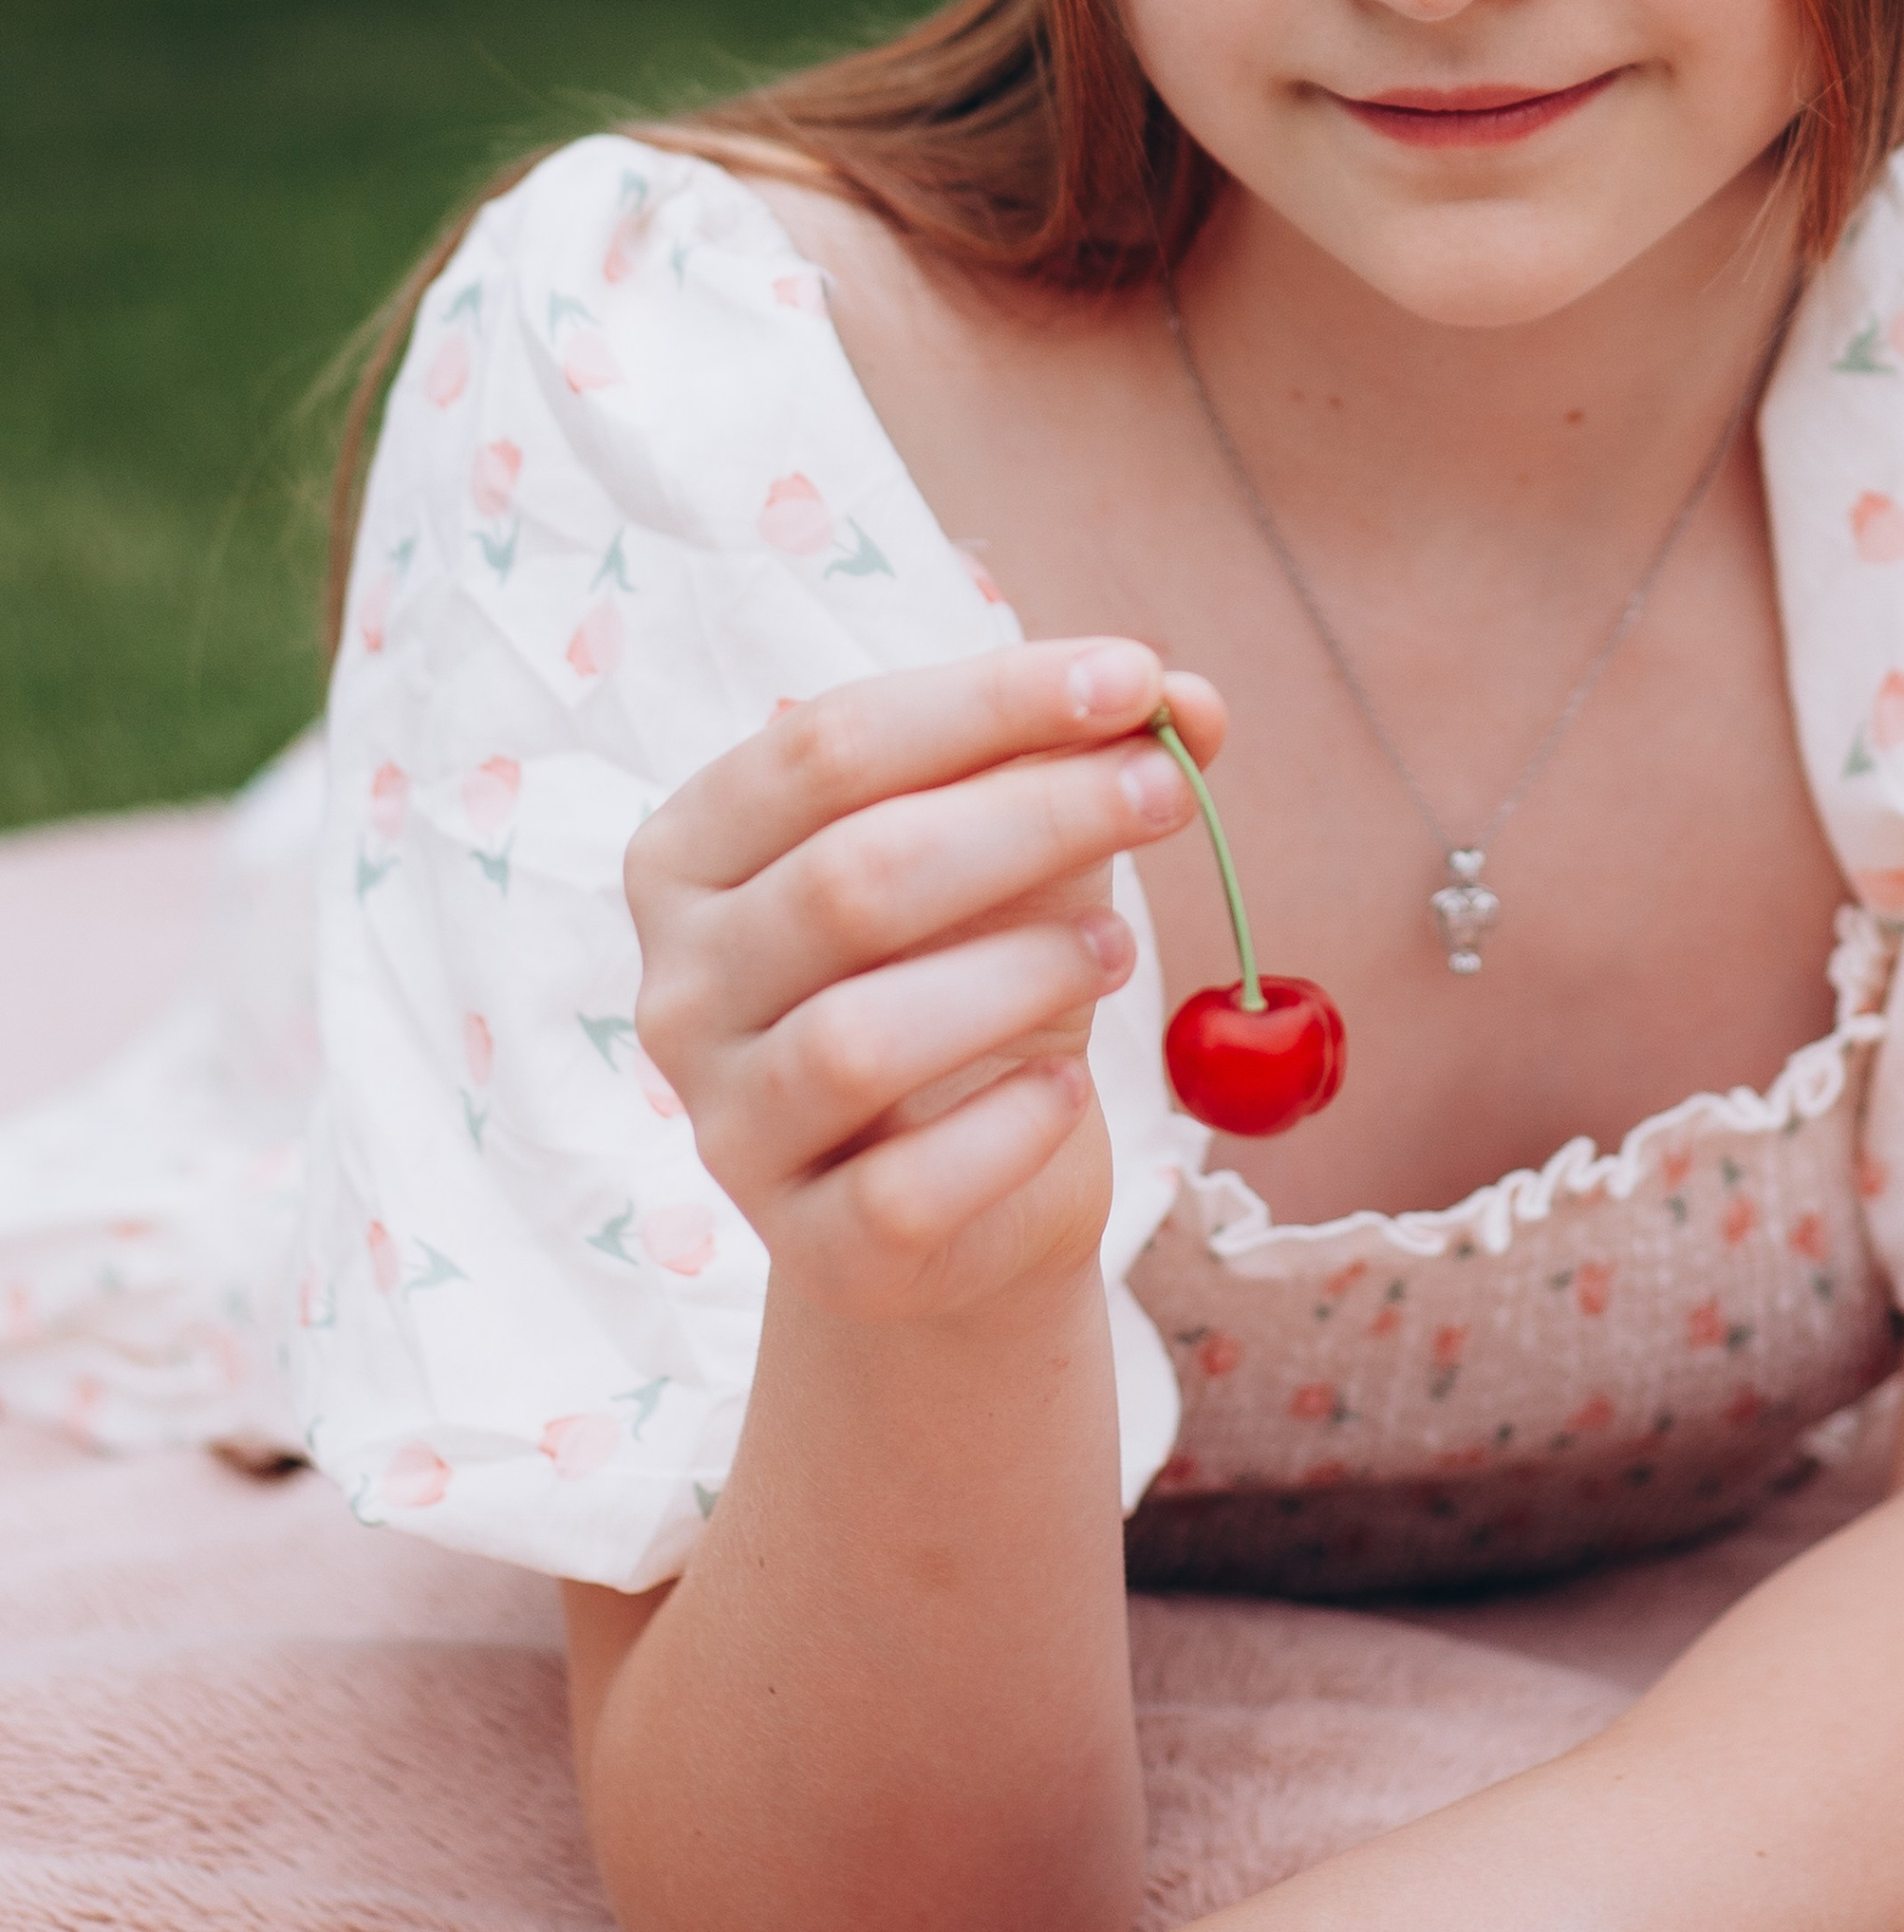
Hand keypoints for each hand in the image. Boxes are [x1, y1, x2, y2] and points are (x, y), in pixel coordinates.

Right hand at [624, 639, 1221, 1324]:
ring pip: (860, 1039)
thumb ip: (1089, 759)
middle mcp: (682, 988)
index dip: (991, 701)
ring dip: (1022, 973)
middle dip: (1034, 816)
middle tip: (1166, 793)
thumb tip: (1194, 702)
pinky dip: (1011, 1126)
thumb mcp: (1024, 851)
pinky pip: (908, 1187)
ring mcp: (729, 1129)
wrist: (966, 1198)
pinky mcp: (811, 1253)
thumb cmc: (973, 976)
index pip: (827, 745)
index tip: (1135, 679)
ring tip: (1118, 946)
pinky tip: (1067, 1088)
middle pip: (850, 876)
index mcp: (695, 854)